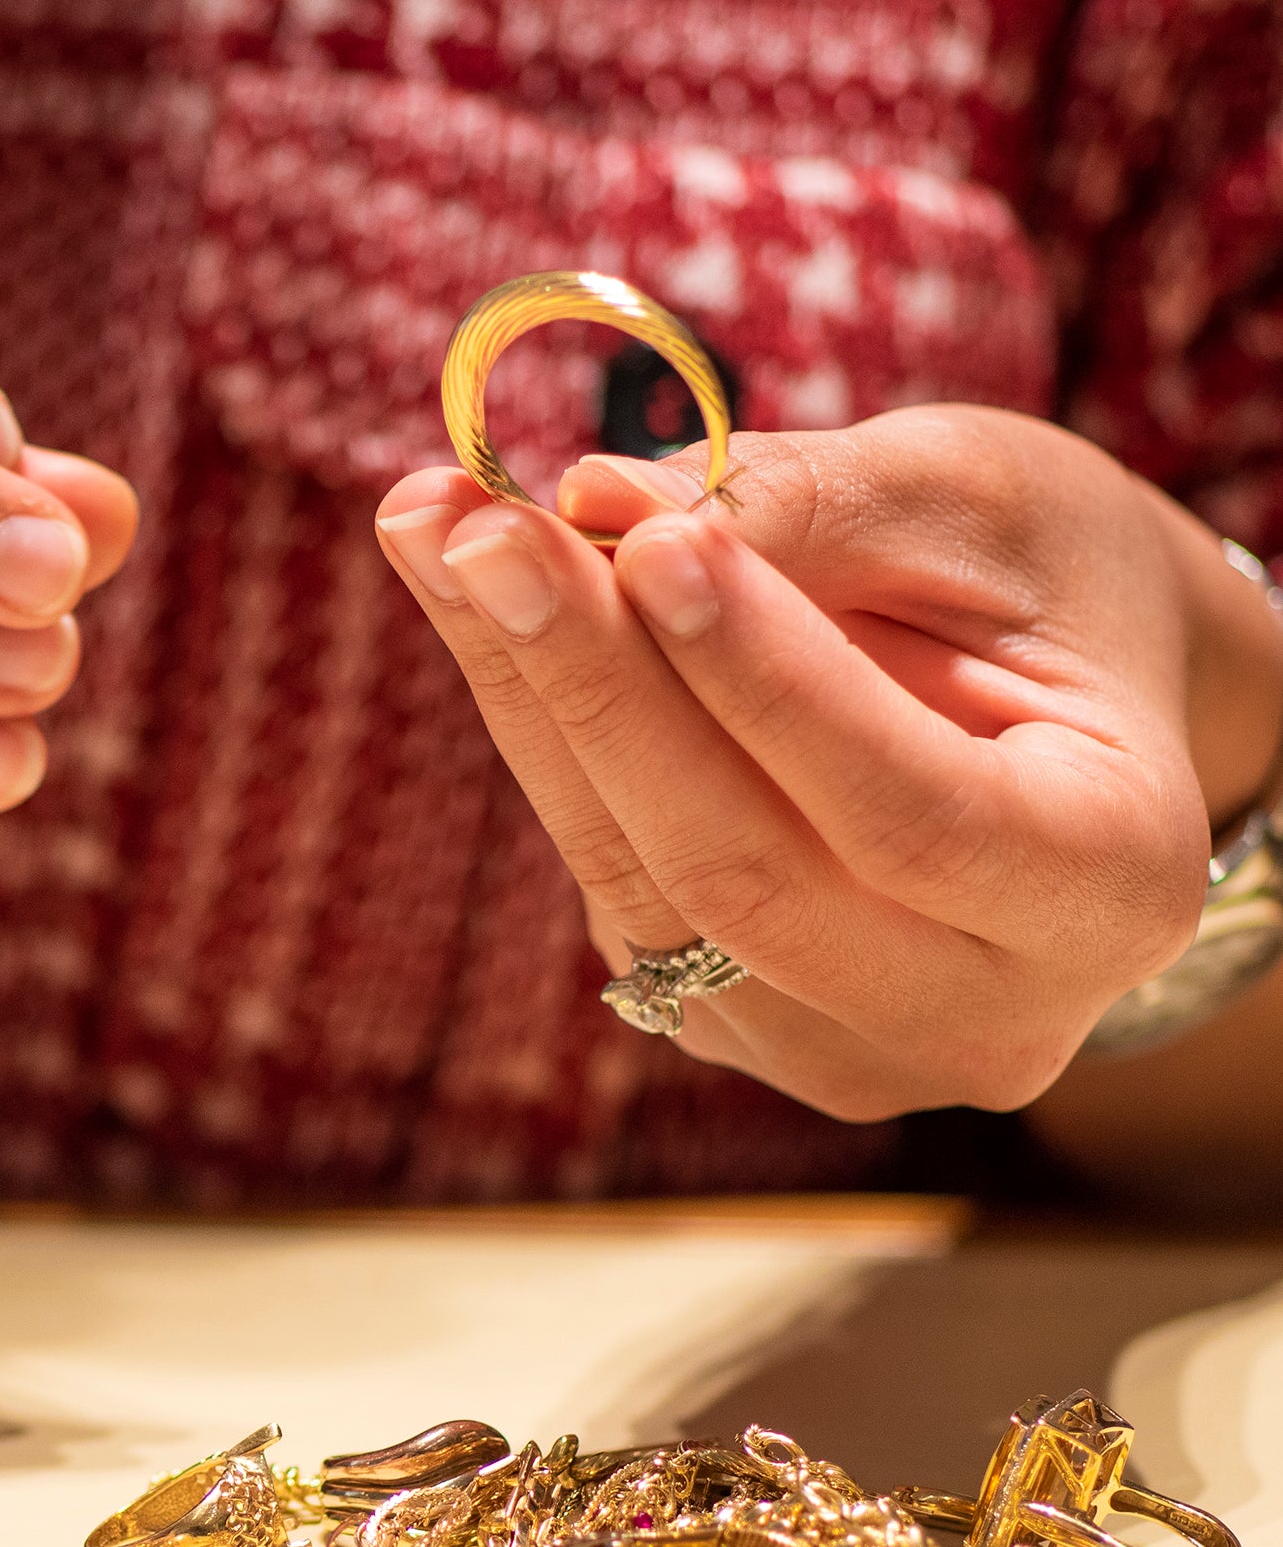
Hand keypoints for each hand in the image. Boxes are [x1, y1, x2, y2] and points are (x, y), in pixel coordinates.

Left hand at [374, 406, 1282, 1120]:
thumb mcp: (981, 507)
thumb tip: (596, 498)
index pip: (909, 816)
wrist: (1066, 720)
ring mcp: (839, 1048)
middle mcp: (980, 1016)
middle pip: (740, 870)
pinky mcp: (729, 1027)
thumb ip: (809, 506)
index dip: (763, 682)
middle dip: (594, 680)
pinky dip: (540, 736)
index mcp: (1112, 890)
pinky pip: (611, 884)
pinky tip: (479, 607)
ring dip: (523, 698)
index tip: (645, 537)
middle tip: (474, 527)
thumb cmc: (1049, 590)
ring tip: (434, 529)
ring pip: (643, 886)